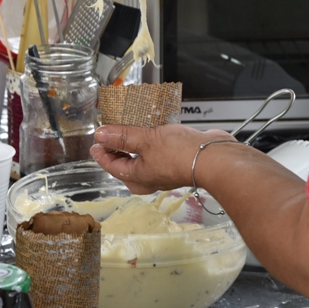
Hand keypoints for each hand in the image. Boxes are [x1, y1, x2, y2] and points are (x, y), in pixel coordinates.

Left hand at [90, 124, 235, 195]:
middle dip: (117, 150)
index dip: (101, 152)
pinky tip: (153, 130)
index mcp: (137, 178)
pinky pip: (157, 151)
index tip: (95, 142)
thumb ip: (122, 137)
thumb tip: (100, 135)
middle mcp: (149, 178)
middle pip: (126, 164)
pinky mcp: (176, 160)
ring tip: (130, 129)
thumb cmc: (181, 155)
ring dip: (135, 144)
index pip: (112, 166)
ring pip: (142, 158)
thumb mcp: (145, 140)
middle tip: (109, 136)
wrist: (213, 158)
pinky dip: (151, 141)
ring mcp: (163, 170)